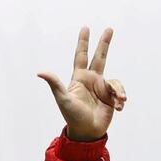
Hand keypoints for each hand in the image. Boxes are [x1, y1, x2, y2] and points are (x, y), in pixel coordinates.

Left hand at [38, 27, 125, 141]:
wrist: (86, 133)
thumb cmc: (72, 116)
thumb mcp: (63, 99)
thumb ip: (54, 84)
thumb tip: (40, 72)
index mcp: (79, 78)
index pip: (81, 56)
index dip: (83, 42)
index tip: (85, 28)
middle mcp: (91, 81)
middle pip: (100, 57)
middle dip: (104, 43)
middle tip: (109, 29)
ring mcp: (102, 88)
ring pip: (114, 81)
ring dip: (118, 90)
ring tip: (118, 101)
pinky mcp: (111, 97)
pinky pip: (120, 92)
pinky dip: (120, 98)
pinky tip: (118, 107)